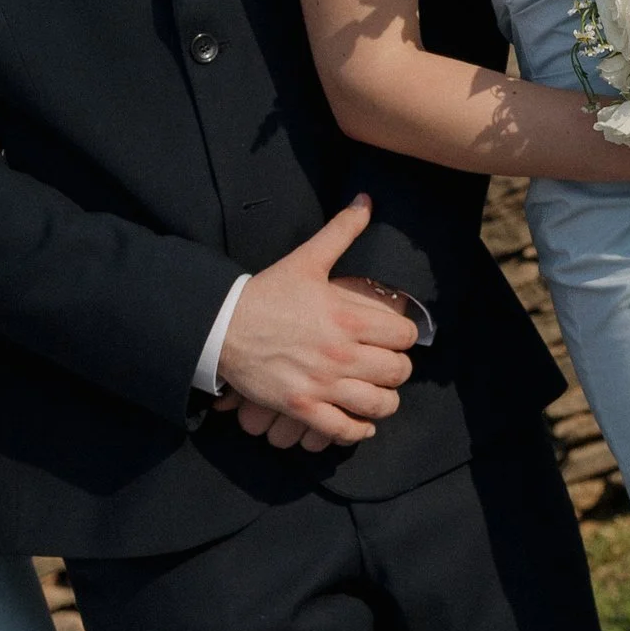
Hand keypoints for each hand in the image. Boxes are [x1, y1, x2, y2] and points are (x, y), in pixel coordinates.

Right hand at [214, 199, 424, 445]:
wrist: (223, 327)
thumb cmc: (269, 293)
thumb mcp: (308, 259)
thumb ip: (342, 230)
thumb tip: (365, 200)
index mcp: (349, 318)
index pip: (405, 335)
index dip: (406, 336)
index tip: (396, 336)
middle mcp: (342, 354)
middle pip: (397, 372)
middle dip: (398, 369)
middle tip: (389, 365)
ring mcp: (322, 384)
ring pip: (377, 405)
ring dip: (385, 402)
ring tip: (380, 395)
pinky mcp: (301, 407)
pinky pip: (341, 430)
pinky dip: (357, 430)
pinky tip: (360, 423)